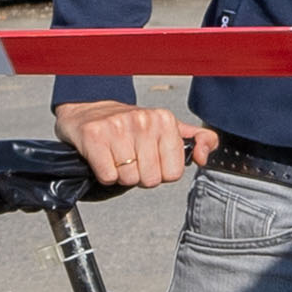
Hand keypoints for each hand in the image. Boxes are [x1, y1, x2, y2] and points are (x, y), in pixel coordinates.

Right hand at [56, 97, 214, 193]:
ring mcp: (118, 126)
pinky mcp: (94, 135)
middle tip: (131, 159)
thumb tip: (203, 157)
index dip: (161, 172)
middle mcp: (143, 120)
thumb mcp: (170, 129)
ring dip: (121, 174)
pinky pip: (108, 176)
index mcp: (165, 120)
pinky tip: (103, 158)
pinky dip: (104, 174)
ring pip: (128, 179)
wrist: (88, 112)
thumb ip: (200, 140)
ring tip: (116, 157)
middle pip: (151, 179)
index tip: (150, 159)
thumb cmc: (130, 125)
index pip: (174, 172)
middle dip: (140, 175)